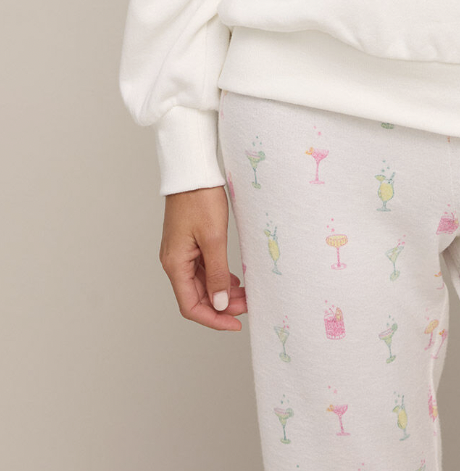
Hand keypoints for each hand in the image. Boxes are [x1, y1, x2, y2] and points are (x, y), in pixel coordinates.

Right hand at [160, 185, 246, 330]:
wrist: (192, 171)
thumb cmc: (200, 200)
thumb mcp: (214, 238)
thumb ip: (217, 273)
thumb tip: (219, 304)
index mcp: (175, 264)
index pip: (191, 306)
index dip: (213, 319)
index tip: (235, 324)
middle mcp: (174, 262)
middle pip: (196, 296)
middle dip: (221, 305)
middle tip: (247, 305)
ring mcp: (180, 253)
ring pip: (201, 284)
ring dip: (221, 292)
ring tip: (245, 293)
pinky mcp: (188, 243)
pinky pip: (202, 269)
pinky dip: (218, 277)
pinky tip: (233, 280)